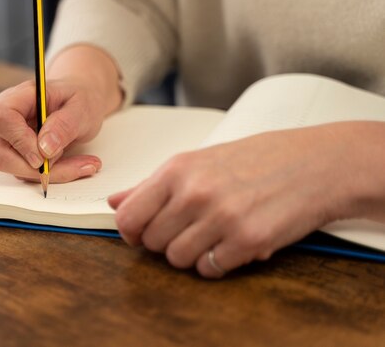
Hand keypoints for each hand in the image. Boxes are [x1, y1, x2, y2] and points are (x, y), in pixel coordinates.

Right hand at [0, 45, 122, 182]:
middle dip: (36, 167)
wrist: (82, 101)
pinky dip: (54, 173)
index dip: (18, 139)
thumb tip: (45, 148)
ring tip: (82, 162)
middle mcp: (5, 119)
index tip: (44, 152)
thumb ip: (64, 125)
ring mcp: (8, 140)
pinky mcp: (17, 155)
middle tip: (71, 161)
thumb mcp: (82, 107)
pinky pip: (28, 173)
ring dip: (50, 172)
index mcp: (16, 98)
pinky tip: (74, 163)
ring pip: (15, 169)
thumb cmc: (79, 96)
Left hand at [109, 122, 384, 277]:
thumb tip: (115, 201)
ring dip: (190, 254)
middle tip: (188, 229)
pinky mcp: (247, 241)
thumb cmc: (256, 159)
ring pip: (177, 259)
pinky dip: (216, 263)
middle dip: (164, 241)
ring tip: (211, 235)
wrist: (314, 163)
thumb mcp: (198, 161)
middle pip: (151, 242)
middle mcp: (195, 193)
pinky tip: (230, 243)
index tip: (141, 233)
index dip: (131, 231)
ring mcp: (221, 217)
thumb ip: (152, 184)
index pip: (129, 216)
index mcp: (177, 170)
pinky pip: (209, 269)